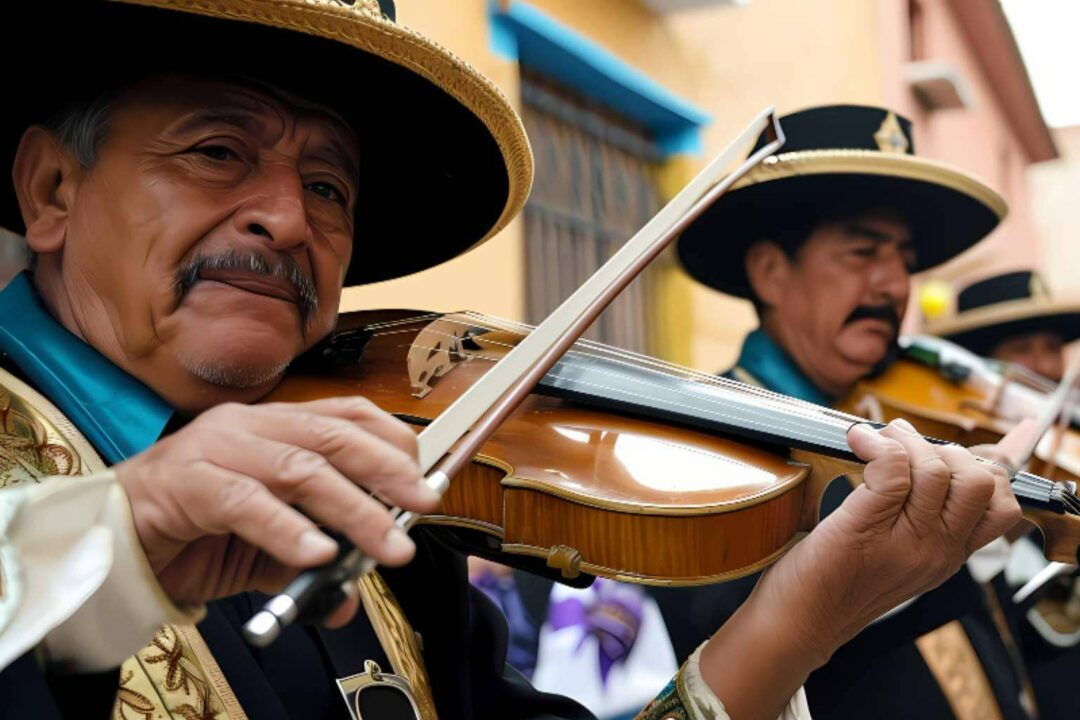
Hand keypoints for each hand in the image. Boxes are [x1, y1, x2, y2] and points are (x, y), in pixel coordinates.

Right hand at [114, 397, 438, 626]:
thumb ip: (307, 565)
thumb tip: (350, 600)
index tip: (425, 478)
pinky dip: (286, 529)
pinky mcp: (186, 482)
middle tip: (422, 505)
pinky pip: (246, 503)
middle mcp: (251, 427)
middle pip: (333, 436)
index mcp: (276, 427)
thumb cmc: (195, 531)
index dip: (391, 442)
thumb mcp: (265, 550)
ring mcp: (216, 448)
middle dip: (386, 470)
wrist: (114, 540)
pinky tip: (316, 554)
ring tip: (384, 546)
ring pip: (299, 468)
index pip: (346, 416)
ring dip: (351, 510)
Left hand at [757, 418, 1021, 661]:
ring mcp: (906, 543)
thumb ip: (920, 519)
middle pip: (981, 482)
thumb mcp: (896, 553)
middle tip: (903, 445)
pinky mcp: (866, 528)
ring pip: (938, 471)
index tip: (942, 452)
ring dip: (906, 440)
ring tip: (876, 440)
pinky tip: (857, 442)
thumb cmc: (836, 580)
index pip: (1001, 507)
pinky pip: (892, 470)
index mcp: (949, 556)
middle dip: (946, 448)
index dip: (984, 467)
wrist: (799, 622)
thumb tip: (924, 463)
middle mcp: (938, 551)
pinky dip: (877, 444)